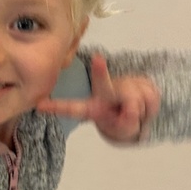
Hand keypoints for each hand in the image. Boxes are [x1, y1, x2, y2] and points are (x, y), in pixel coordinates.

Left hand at [37, 54, 159, 143]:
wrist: (143, 113)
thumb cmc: (123, 122)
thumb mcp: (123, 129)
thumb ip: (126, 123)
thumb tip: (130, 110)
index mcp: (92, 109)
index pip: (72, 108)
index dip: (56, 107)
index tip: (39, 105)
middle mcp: (104, 93)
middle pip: (105, 84)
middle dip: (101, 72)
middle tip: (98, 59)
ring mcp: (122, 86)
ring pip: (136, 100)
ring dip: (142, 111)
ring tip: (136, 112)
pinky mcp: (139, 82)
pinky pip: (150, 96)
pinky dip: (151, 106)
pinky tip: (144, 104)